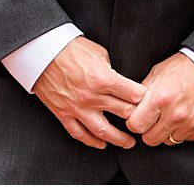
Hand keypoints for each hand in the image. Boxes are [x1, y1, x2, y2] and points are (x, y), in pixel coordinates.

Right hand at [30, 36, 145, 149]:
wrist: (42, 54)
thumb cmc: (71, 50)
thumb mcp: (100, 54)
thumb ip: (112, 71)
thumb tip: (122, 82)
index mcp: (104, 79)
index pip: (133, 95)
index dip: (145, 98)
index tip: (150, 101)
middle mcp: (92, 96)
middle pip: (123, 113)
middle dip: (137, 119)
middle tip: (145, 123)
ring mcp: (77, 108)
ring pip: (102, 131)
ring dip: (118, 139)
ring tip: (128, 143)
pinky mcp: (63, 114)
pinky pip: (78, 133)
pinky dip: (91, 141)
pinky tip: (101, 144)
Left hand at [125, 52, 193, 145]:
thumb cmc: (187, 67)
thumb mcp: (159, 73)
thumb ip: (142, 93)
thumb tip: (129, 108)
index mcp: (161, 99)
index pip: (135, 126)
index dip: (136, 121)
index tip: (141, 116)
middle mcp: (176, 115)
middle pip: (150, 139)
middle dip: (150, 130)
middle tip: (157, 117)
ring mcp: (192, 123)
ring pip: (169, 141)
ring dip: (169, 131)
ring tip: (175, 114)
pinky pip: (187, 139)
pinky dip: (186, 130)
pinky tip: (189, 115)